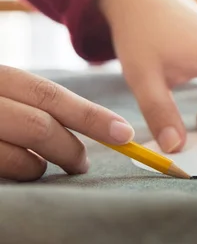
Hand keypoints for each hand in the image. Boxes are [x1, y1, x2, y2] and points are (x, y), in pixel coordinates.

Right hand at [0, 65, 134, 180]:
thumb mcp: (6, 96)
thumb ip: (32, 103)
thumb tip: (96, 123)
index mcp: (0, 80)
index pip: (50, 95)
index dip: (91, 116)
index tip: (124, 133)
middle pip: (40, 127)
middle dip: (71, 150)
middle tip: (83, 166)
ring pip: (21, 158)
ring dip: (42, 167)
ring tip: (41, 167)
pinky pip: (5, 172)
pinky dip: (21, 175)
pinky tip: (21, 171)